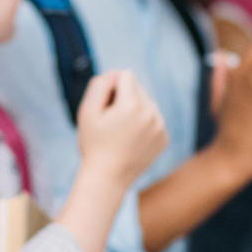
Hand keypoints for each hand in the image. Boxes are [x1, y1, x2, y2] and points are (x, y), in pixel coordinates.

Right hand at [77, 70, 167, 186]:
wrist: (108, 178)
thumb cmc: (93, 143)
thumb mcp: (87, 111)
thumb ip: (100, 84)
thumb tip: (116, 73)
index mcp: (132, 104)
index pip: (125, 75)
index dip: (111, 88)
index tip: (105, 107)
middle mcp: (151, 113)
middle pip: (138, 88)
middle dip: (124, 98)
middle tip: (112, 122)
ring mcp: (160, 126)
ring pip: (147, 103)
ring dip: (135, 110)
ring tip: (122, 132)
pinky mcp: (164, 138)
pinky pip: (154, 118)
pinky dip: (144, 124)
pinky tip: (132, 140)